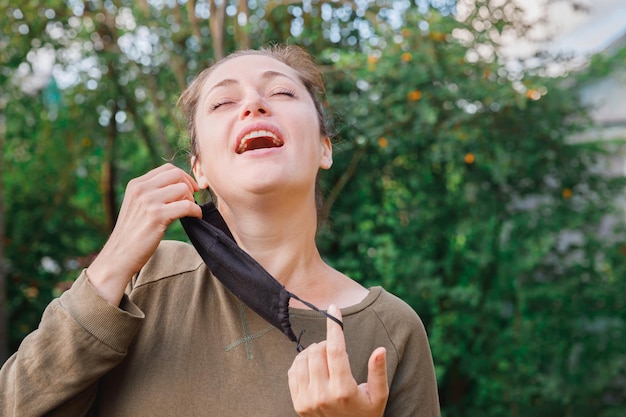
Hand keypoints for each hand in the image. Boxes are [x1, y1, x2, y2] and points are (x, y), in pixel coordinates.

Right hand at [87, 164, 201, 304]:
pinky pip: (187, 206)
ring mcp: (148, 202)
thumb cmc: (132, 233)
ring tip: (190, 211)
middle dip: (190, 185)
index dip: (184, 177)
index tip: (190, 189)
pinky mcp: (157, 216)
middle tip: (192, 199)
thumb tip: (179, 185)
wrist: (119, 255)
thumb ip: (152, 193)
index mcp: (136, 184)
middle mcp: (141, 189)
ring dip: (192, 199)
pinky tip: (196, 217)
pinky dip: (196, 211)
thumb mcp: (137, 206)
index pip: (167, 169)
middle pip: (177, 175)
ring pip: (183, 189)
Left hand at [288, 305, 388, 416]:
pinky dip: (301, 362)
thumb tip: (380, 349)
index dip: (334, 326)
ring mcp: (307, 400)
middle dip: (326, 342)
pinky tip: (313, 365)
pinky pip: (292, 371)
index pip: (335, 350)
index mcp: (343, 390)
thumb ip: (378, 372)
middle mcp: (322, 395)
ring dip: (313, 351)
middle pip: (317, 350)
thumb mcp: (379, 396)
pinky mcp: (298, 404)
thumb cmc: (366, 414)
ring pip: (302, 358)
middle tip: (335, 349)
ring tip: (325, 357)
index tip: (334, 308)